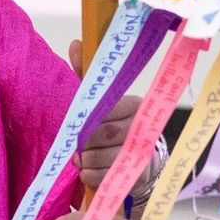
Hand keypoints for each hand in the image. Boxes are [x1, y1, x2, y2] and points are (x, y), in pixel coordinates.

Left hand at [67, 36, 144, 195]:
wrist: (140, 163)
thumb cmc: (115, 127)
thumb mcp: (101, 101)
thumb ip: (87, 75)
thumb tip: (76, 43)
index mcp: (135, 104)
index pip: (104, 110)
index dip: (88, 122)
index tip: (83, 127)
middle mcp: (142, 127)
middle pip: (101, 134)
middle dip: (84, 144)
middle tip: (81, 147)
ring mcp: (142, 152)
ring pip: (100, 156)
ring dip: (85, 161)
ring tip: (86, 159)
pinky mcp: (138, 176)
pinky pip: (103, 176)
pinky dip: (90, 176)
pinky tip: (91, 171)